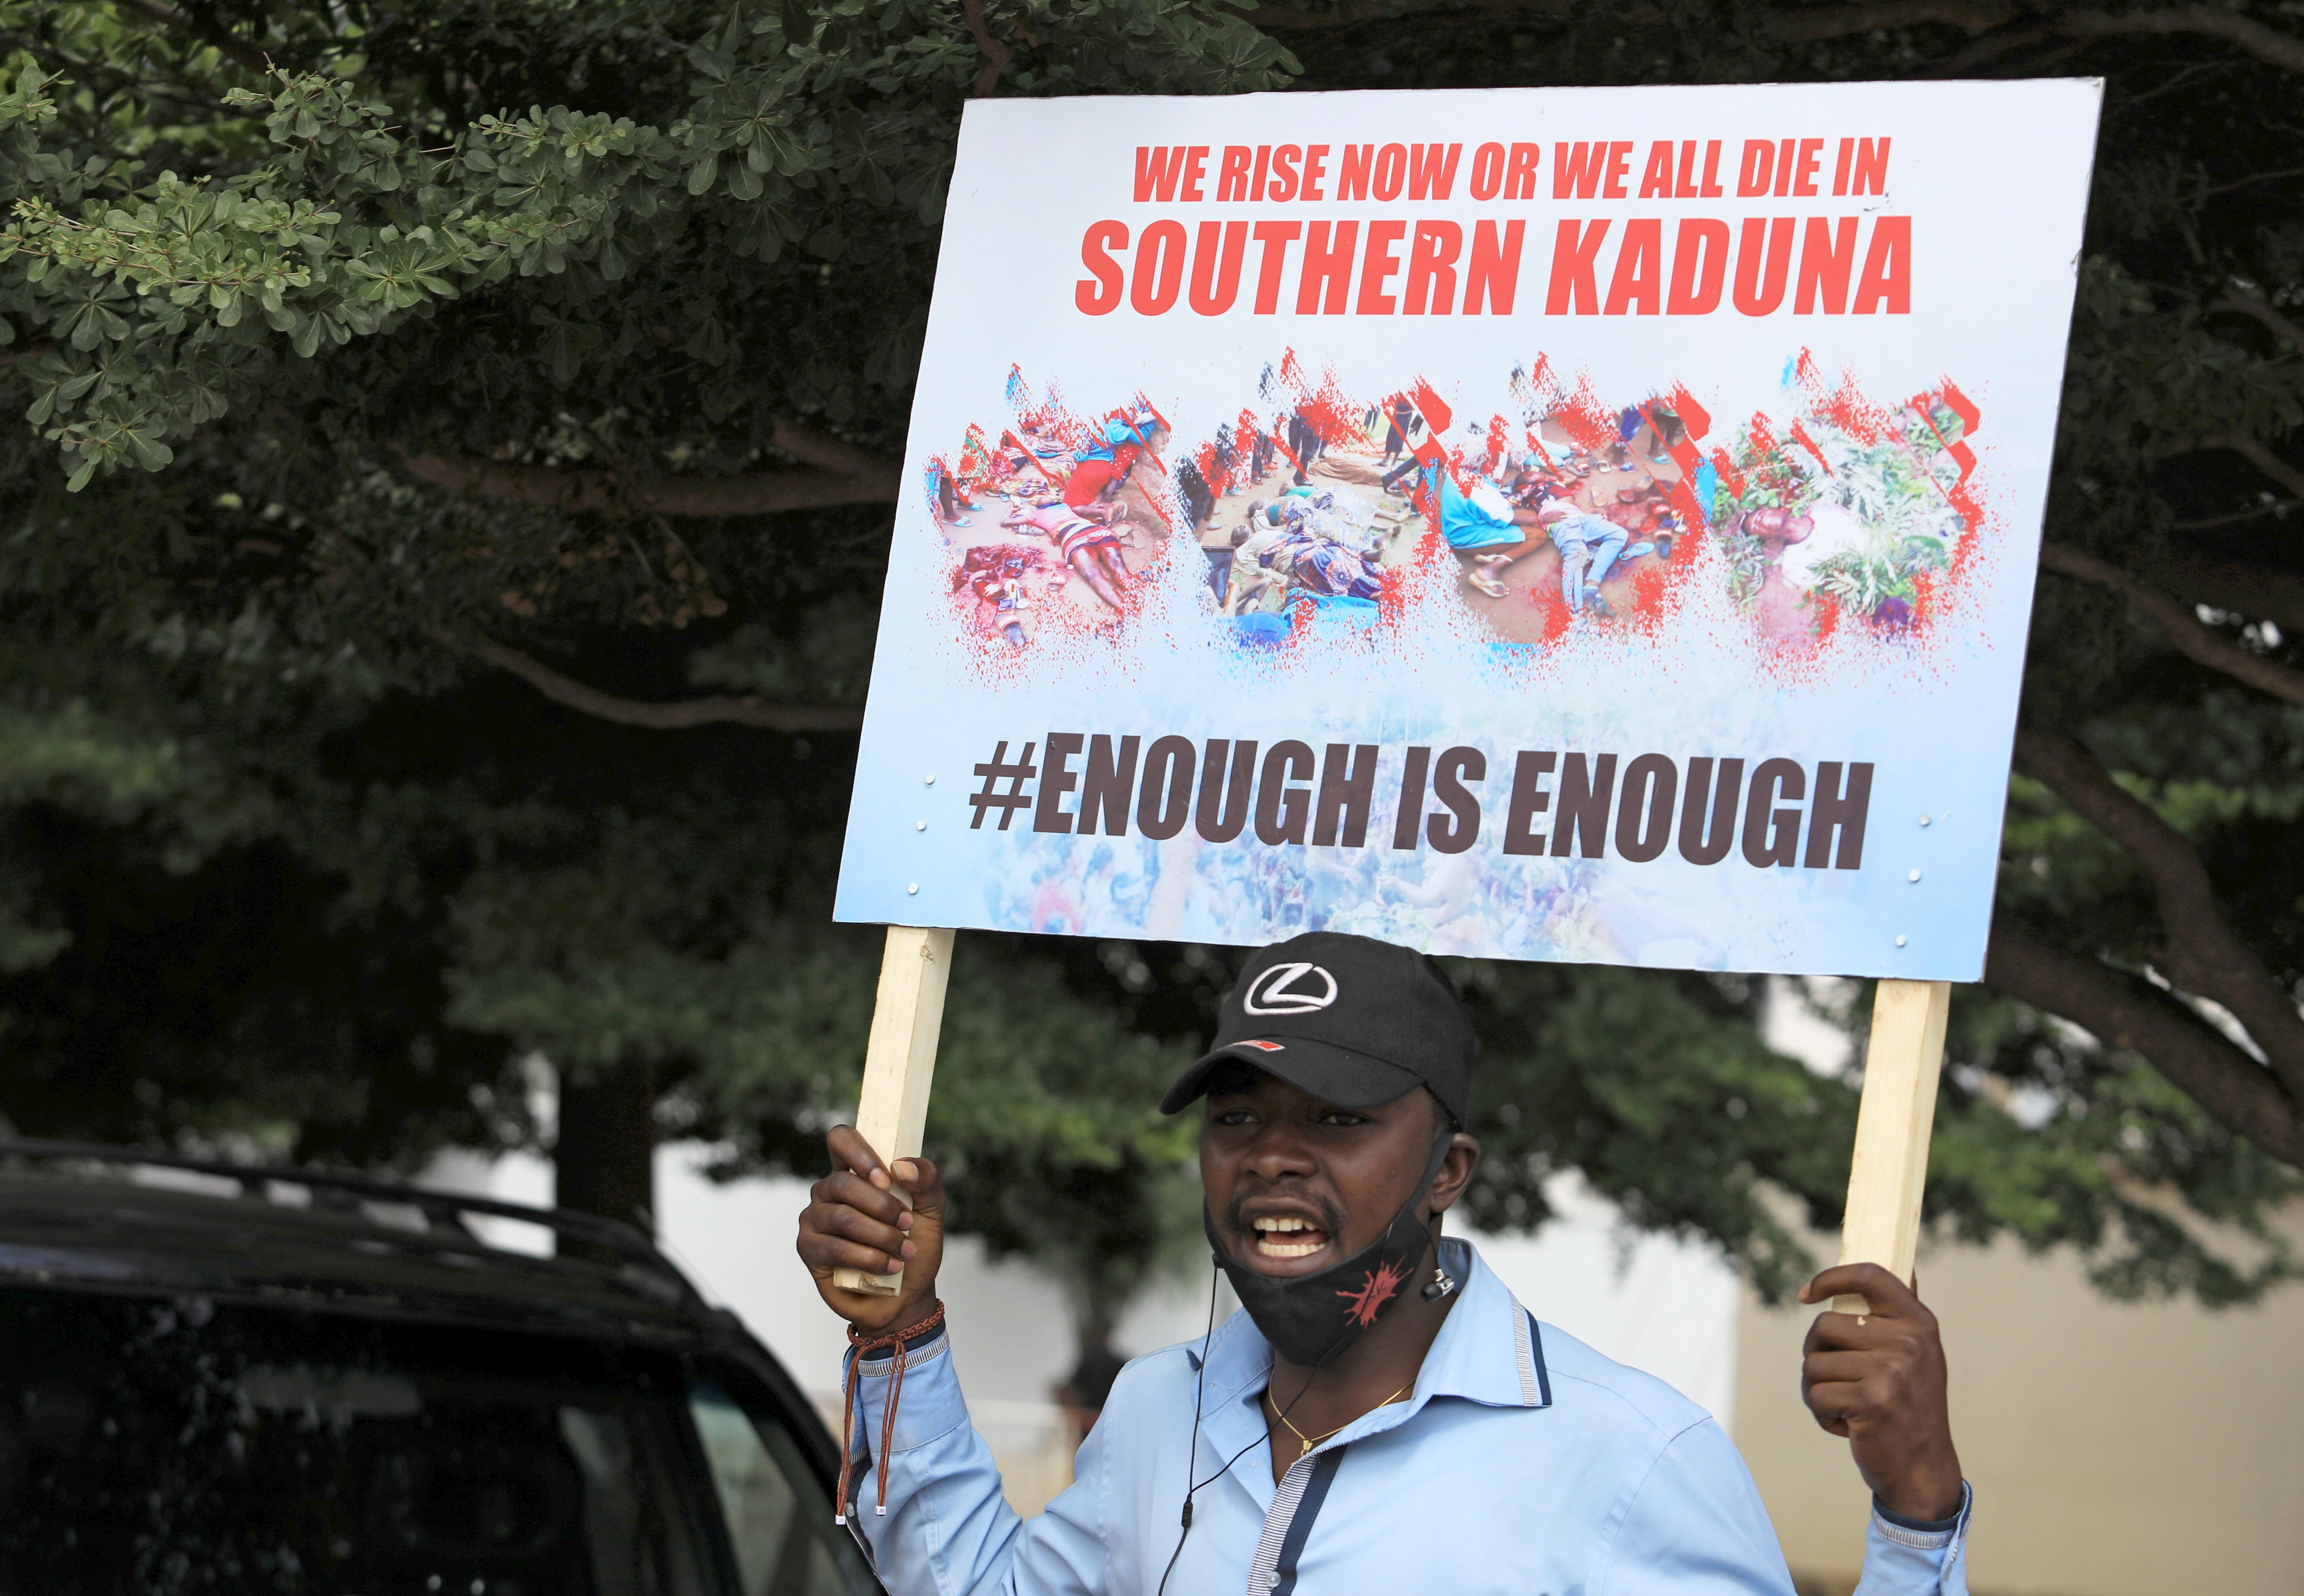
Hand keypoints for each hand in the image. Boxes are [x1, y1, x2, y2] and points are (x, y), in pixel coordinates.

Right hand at [796, 1125, 945, 1335]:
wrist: (907, 1296)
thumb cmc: (914, 1245)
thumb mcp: (931, 1210)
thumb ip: (926, 1180)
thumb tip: (902, 1167)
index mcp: (854, 1171)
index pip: (840, 1139)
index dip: (860, 1154)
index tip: (886, 1178)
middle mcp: (828, 1191)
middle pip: (843, 1182)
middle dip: (882, 1206)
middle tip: (907, 1225)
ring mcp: (815, 1219)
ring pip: (842, 1217)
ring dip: (880, 1236)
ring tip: (904, 1251)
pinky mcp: (809, 1250)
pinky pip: (835, 1248)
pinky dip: (869, 1259)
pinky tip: (889, 1267)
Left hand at [1797, 1263, 1963, 1522]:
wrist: (1922, 1468)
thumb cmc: (1910, 1405)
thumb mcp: (1918, 1354)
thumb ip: (1901, 1312)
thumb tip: (1904, 1261)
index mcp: (1918, 1322)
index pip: (1870, 1275)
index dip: (1831, 1277)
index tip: (1806, 1294)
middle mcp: (1909, 1342)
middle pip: (1823, 1326)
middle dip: (1817, 1355)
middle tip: (1838, 1380)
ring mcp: (1891, 1371)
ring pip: (1813, 1363)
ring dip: (1817, 1389)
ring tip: (1846, 1406)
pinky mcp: (1871, 1401)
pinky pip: (1814, 1394)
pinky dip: (1821, 1414)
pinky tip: (1847, 1426)